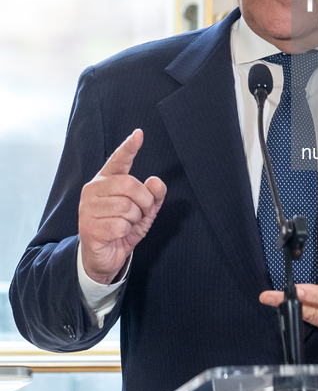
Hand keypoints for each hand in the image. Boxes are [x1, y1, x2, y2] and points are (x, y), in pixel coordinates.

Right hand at [79, 129, 166, 284]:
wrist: (104, 257)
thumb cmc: (123, 227)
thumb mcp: (145, 210)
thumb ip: (154, 194)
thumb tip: (155, 181)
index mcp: (106, 180)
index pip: (119, 160)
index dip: (129, 147)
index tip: (139, 134)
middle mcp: (93, 189)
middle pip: (130, 185)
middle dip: (144, 201)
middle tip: (141, 213)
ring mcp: (88, 208)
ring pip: (127, 207)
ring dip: (135, 219)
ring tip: (126, 224)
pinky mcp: (88, 227)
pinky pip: (121, 225)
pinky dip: (126, 232)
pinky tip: (117, 234)